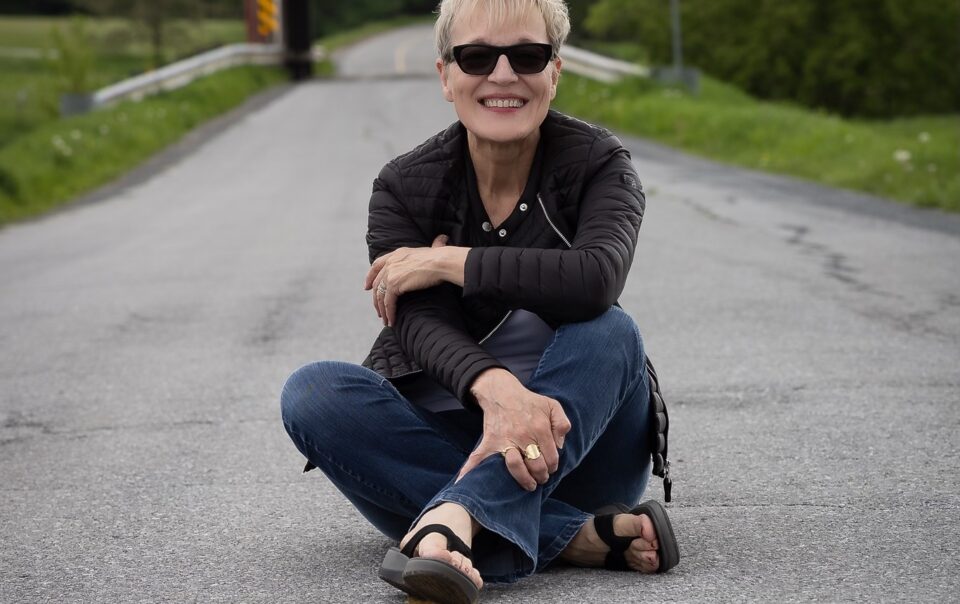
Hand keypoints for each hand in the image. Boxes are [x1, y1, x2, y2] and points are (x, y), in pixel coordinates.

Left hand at [364, 234, 449, 326]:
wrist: (440, 262)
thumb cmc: (441, 257)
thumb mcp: (432, 248)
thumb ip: (434, 245)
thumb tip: (443, 238)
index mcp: (397, 254)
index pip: (377, 265)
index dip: (370, 277)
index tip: (367, 287)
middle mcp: (391, 262)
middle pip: (377, 283)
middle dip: (376, 299)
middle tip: (379, 311)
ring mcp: (390, 273)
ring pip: (380, 295)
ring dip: (382, 310)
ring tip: (386, 320)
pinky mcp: (394, 284)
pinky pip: (388, 302)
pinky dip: (389, 313)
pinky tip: (392, 321)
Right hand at [456, 368, 571, 490]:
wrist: (502, 392)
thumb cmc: (529, 401)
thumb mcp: (552, 405)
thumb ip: (562, 424)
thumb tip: (560, 445)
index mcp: (540, 428)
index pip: (552, 457)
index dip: (553, 466)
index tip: (551, 469)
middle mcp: (523, 435)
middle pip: (536, 466)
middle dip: (541, 476)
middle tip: (541, 478)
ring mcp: (506, 439)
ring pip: (516, 467)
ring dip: (524, 480)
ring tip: (529, 485)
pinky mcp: (491, 441)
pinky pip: (479, 457)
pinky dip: (471, 470)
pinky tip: (466, 481)